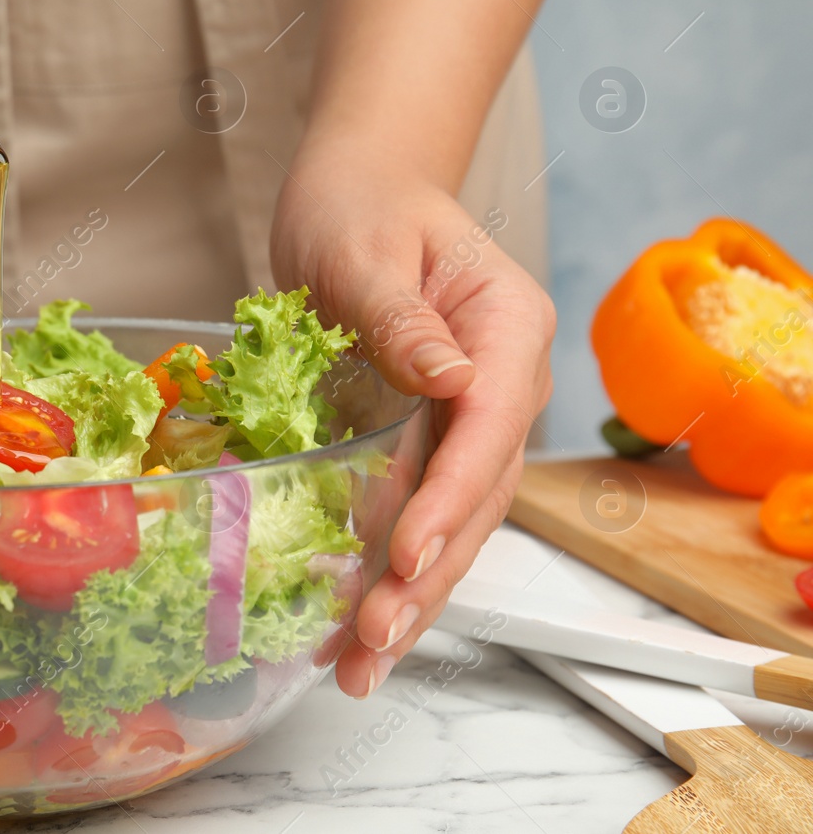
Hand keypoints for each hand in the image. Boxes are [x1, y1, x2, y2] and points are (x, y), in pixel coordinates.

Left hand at [270, 153, 554, 697]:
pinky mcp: (429, 439)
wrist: (355, 193)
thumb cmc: (360, 206)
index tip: (403, 554)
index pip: (489, 428)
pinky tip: (351, 628)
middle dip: (427, 576)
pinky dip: (388, 572)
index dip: (449, 499)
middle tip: (373, 642)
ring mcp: (471, 419)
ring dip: (410, 597)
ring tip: (359, 666)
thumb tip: (448, 377)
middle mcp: (503, 384)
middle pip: (478, 498)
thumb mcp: (368, 247)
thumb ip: (402, 316)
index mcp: (507, 329)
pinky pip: (418, 514)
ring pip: (453, 524)